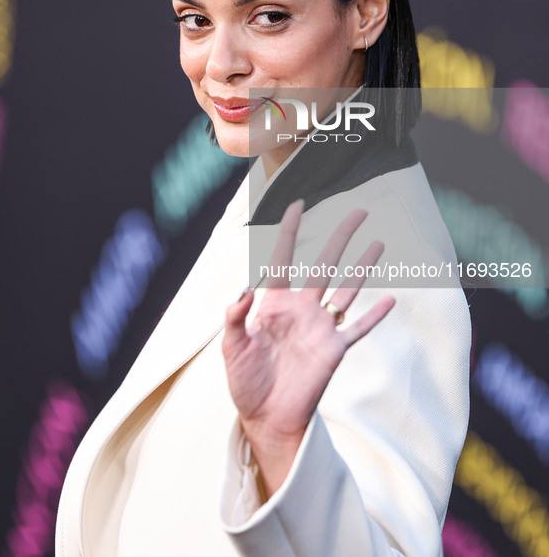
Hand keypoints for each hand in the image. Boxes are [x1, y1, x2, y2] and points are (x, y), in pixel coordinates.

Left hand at [222, 199, 394, 496]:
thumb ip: (235, 316)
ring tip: (378, 243)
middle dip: (340, 237)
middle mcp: (301, 309)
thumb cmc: (245, 381)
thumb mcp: (232, 347)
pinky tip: (390, 299)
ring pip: (346, 289)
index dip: (289, 231)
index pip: (282, 258)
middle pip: (324, 264)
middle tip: (357, 212)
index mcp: (274, 303)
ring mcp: (320, 327)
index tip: (297, 205)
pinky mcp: (334, 350)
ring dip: (363, 267)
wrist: (266, 416)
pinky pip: (358, 328)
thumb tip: (243, 289)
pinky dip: (374, 315)